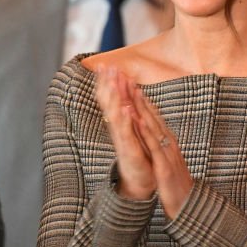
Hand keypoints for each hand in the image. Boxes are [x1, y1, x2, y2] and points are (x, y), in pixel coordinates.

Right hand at [96, 66, 154, 200]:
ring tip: (114, 81)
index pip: (112, 99)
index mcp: (120, 123)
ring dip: (115, 98)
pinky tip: (126, 109)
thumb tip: (127, 97)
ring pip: (116, 115)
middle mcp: (118, 129)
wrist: (141, 181)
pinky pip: (127, 133)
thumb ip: (129, 114)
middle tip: (105, 66)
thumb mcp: (133, 131)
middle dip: (108, 84)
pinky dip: (126, 121)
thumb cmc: (138, 154)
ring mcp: (122, 139)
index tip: (105, 64)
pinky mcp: (129, 150)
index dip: (108, 82)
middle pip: (110, 103)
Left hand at [130, 88, 192, 219]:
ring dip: (143, 109)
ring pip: (153, 127)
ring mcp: (168, 153)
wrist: (188, 205)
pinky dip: (145, 130)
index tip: (135, 87)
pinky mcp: (164, 164)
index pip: (156, 119)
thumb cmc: (178, 185)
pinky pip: (153, 145)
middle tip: (131, 81)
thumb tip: (160, 140)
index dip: (145, 103)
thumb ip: (165, 150)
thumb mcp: (170, 163)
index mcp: (169, 143)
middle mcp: (170, 144)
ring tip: (133, 92)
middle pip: (154, 117)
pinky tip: (138, 119)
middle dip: (142, 99)